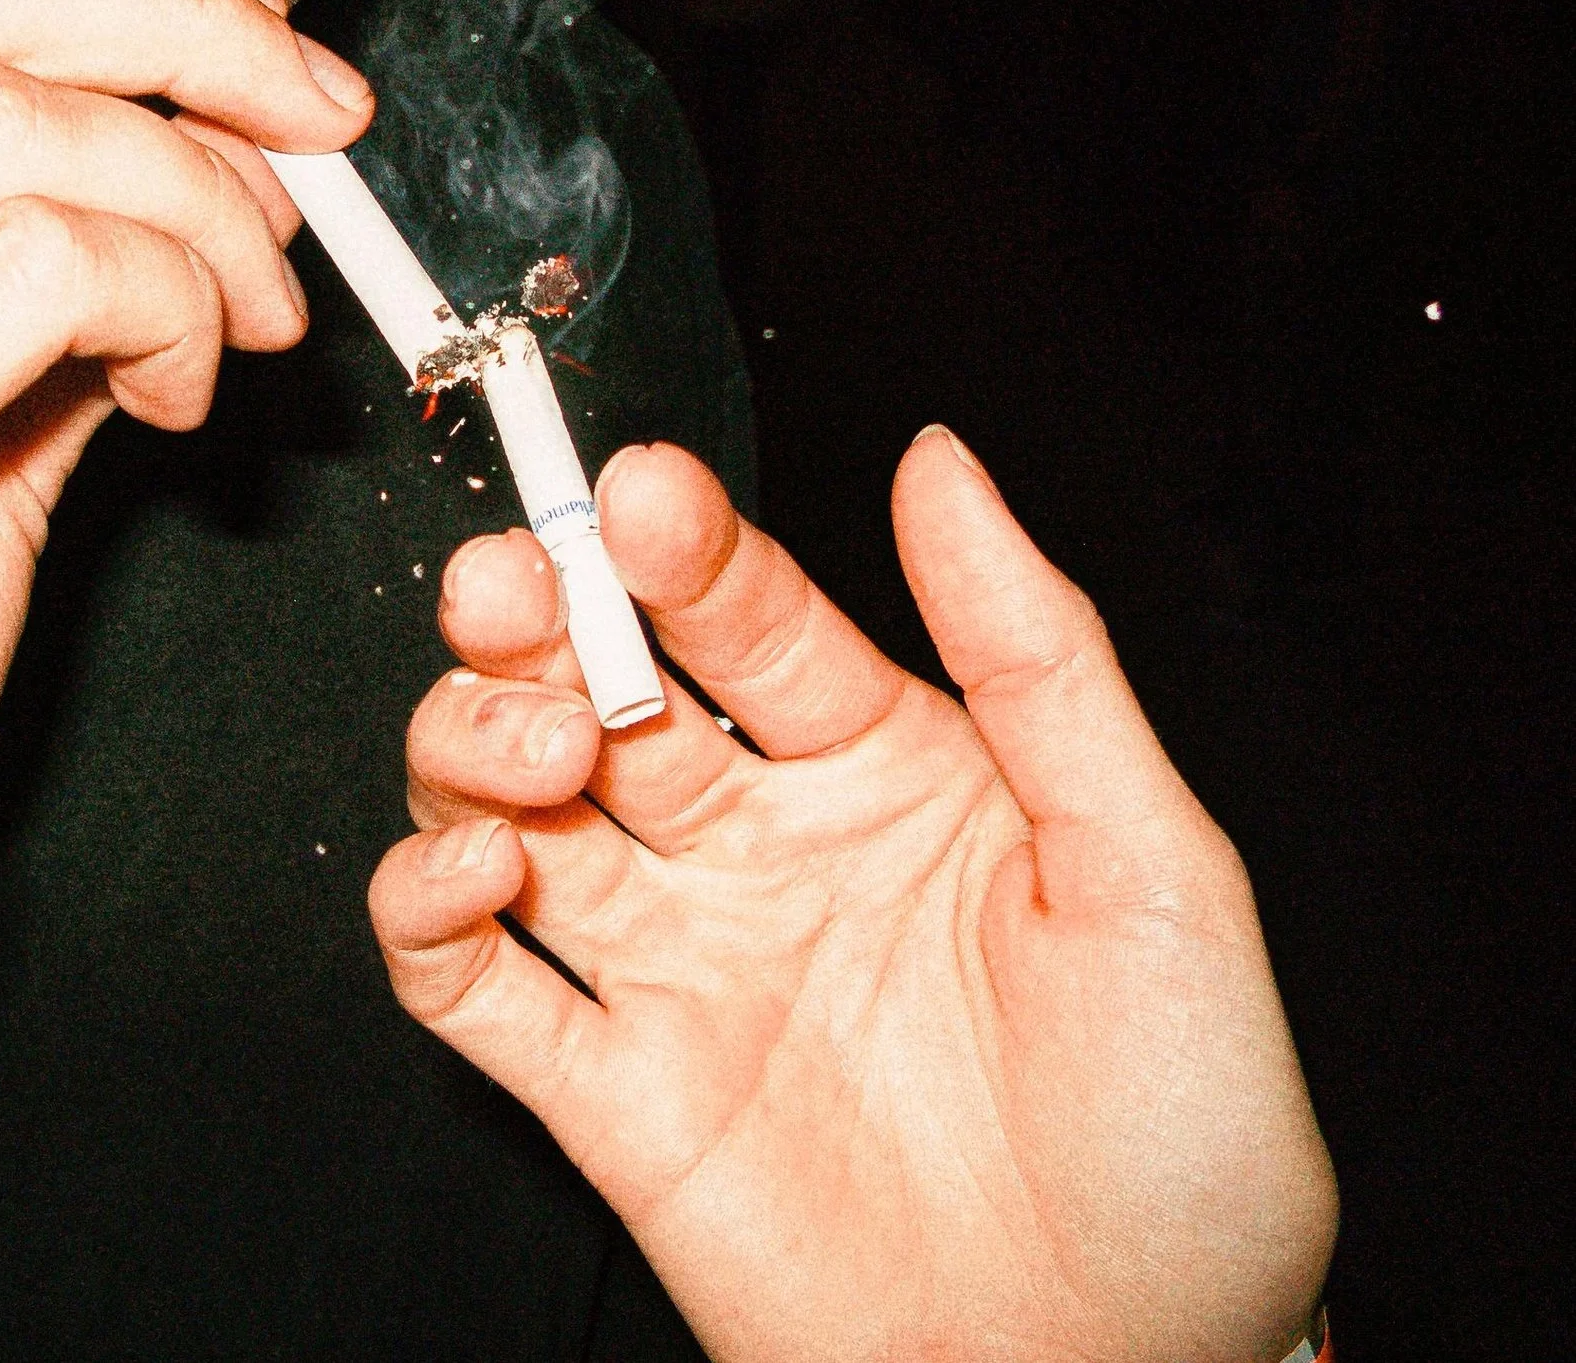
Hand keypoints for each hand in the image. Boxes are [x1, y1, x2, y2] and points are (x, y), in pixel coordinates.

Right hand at [0, 0, 369, 1044]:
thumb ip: (2, 289)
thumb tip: (183, 176)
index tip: (258, 71)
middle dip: (182, 30)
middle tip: (317, 129)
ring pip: (5, 123)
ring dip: (196, 206)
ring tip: (253, 325)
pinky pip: (31, 271)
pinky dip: (167, 300)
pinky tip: (195, 398)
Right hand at [371, 431, 1336, 1361]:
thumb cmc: (1180, 1140)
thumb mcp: (1155, 869)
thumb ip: (1037, 657)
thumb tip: (943, 464)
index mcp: (886, 776)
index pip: (751, 620)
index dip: (686, 549)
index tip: (641, 496)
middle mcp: (763, 855)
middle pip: (597, 690)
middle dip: (536, 619)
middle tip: (516, 587)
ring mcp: (680, 970)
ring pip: (505, 810)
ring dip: (474, 746)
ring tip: (533, 752)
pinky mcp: (614, 1096)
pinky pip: (472, 987)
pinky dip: (423, 916)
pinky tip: (460, 875)